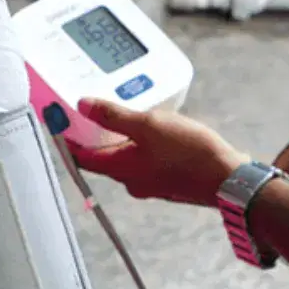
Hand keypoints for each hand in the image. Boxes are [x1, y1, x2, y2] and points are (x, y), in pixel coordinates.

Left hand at [72, 98, 250, 206]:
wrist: (227, 178)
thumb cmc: (189, 153)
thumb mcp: (148, 125)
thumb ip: (113, 115)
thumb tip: (83, 106)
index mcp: (120, 168)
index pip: (81, 156)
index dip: (68, 138)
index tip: (61, 121)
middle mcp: (132, 180)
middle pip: (102, 158)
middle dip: (95, 137)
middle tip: (92, 113)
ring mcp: (151, 183)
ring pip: (126, 159)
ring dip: (122, 141)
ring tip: (128, 116)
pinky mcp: (168, 180)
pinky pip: (146, 161)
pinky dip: (143, 147)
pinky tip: (156, 132)